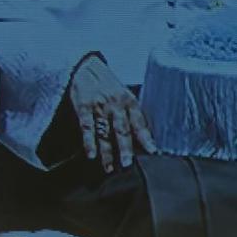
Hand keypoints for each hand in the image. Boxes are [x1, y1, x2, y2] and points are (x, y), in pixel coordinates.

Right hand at [67, 55, 153, 173]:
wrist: (87, 68)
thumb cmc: (108, 84)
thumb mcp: (124, 94)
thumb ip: (131, 113)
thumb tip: (143, 137)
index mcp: (129, 101)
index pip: (139, 122)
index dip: (146, 137)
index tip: (153, 151)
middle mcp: (116, 104)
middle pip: (122, 129)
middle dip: (126, 148)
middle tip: (128, 164)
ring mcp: (99, 106)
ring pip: (104, 132)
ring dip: (107, 152)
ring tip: (110, 168)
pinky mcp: (84, 107)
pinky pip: (87, 127)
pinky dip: (89, 142)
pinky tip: (92, 154)